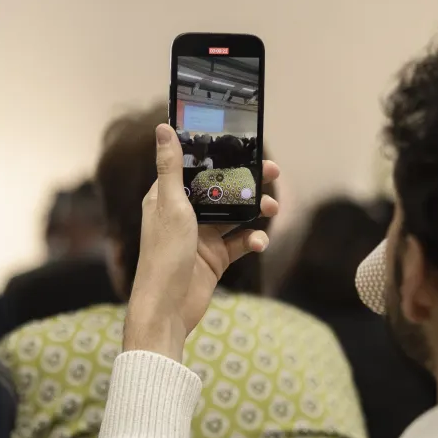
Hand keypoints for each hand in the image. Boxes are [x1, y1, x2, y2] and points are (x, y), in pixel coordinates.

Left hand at [123, 124, 279, 360]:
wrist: (166, 310)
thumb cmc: (163, 256)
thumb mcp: (169, 206)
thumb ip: (171, 168)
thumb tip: (162, 127)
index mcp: (167, 198)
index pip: (196, 168)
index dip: (220, 156)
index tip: (245, 146)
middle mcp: (184, 214)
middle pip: (221, 189)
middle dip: (247, 181)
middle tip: (274, 172)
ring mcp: (201, 237)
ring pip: (235, 215)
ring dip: (256, 210)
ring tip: (274, 209)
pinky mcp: (215, 259)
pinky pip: (239, 242)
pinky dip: (252, 240)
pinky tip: (258, 243)